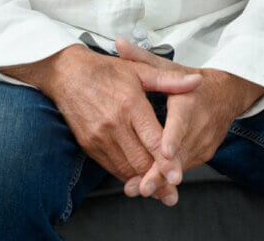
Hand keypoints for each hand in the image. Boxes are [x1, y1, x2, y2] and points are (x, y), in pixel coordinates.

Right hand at [1, 44, 199, 204]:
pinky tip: (138, 180)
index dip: (165, 160)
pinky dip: (126, 175)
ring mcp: (99, 137)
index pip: (152, 139)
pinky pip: (111, 167)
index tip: (177, 176)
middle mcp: (114, 124)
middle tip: (173, 194)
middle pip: (140, 160)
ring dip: (143, 182)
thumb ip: (170, 80)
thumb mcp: (139, 70)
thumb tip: (197, 81)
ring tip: (159, 193)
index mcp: (130, 104)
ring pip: (125, 168)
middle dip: (158, 180)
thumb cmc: (105, 70)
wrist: (66, 74)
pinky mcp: (89, 145)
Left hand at [114, 40, 263, 197]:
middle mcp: (200, 124)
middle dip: (160, 172)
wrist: (226, 94)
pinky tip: (149, 185)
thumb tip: (119, 44)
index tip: (163, 152)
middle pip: (179, 152)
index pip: (181, 121)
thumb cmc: (191, 80)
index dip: (172, 138)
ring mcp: (203, 142)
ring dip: (160, 179)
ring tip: (138, 189)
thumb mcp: (168, 68)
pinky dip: (167, 177)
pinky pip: (183, 167)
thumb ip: (143, 59)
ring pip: (180, 165)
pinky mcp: (204, 154)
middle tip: (141, 187)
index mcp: (190, 101)